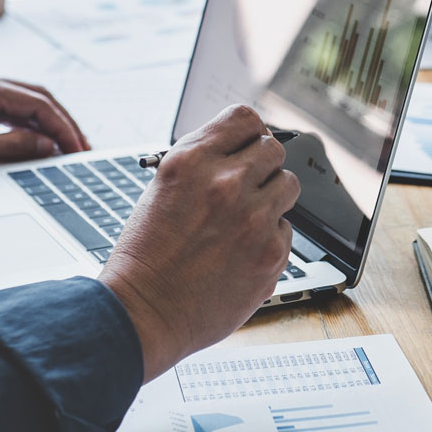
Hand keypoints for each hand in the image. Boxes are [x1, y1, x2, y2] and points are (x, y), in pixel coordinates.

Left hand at [0, 73, 86, 187]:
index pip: (39, 103)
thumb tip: (49, 145)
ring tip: (65, 147)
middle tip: (82, 148)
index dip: (64, 128)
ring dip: (46, 124)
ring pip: (23, 103)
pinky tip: (35, 142)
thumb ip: (13, 147)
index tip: (80, 150)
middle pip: (36, 98)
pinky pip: (6, 111)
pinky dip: (27, 126)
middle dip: (62, 122)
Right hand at [98, 104, 300, 381]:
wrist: (143, 314)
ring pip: (289, 184)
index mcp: (191, 160)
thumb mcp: (163, 190)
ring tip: (247, 219)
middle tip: (247, 187)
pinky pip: (287, 228)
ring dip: (272, 197)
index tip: (247, 145)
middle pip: (273, 148)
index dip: (248, 132)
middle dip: (262, 165)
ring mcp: (253, 217)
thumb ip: (204, 165)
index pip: (244, 118)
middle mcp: (225, 182)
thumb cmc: (146, 257)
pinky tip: (242, 252)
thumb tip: (239, 151)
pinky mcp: (272, 252)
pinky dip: (270, 237)